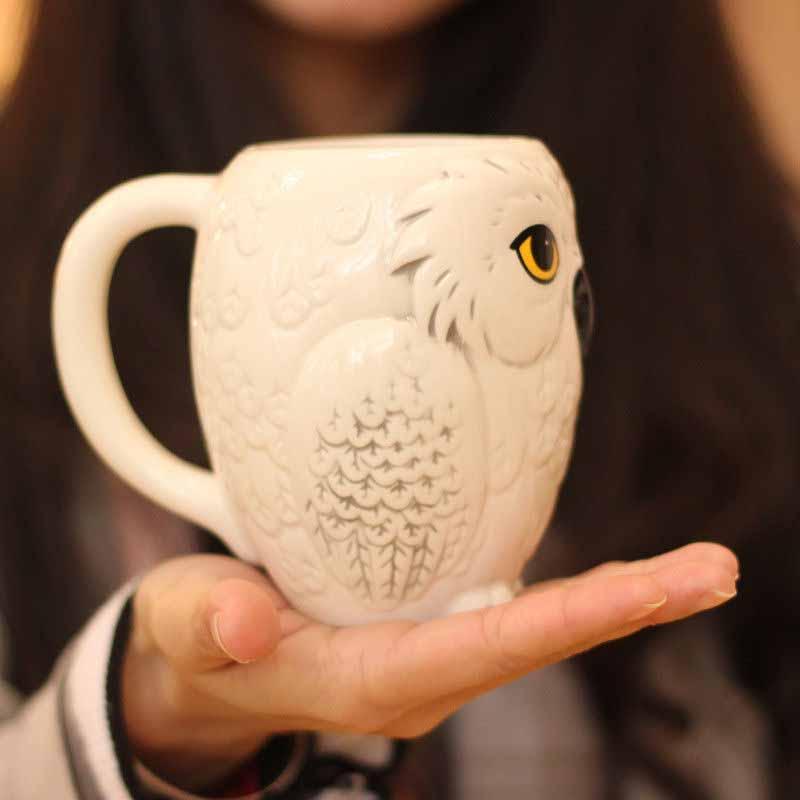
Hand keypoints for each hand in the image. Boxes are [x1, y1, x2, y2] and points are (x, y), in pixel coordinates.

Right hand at [123, 542, 737, 789]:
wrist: (202, 672)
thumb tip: (243, 627)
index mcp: (370, 678)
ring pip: (538, 628)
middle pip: (541, 641)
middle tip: (714, 570)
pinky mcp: (424, 626)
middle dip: (629, 608)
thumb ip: (210, 626)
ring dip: (618, 602)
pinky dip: (572, 595)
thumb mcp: (188, 630)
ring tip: (692, 569)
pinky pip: (514, 614)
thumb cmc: (200, 648)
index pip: (490, 648)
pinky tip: (613, 574)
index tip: (653, 589)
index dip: (573, 617)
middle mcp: (418, 670)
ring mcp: (428, 651)